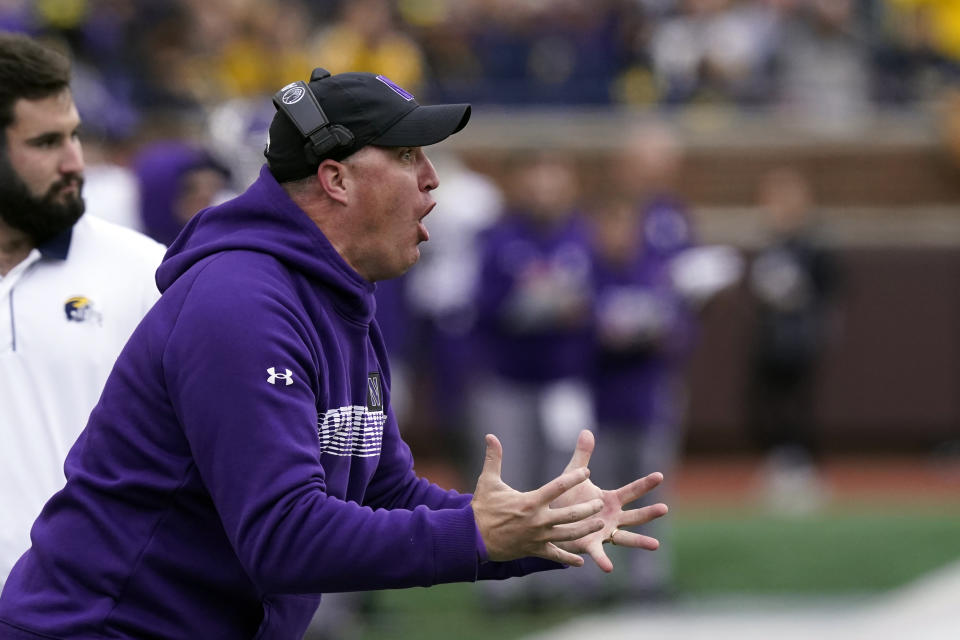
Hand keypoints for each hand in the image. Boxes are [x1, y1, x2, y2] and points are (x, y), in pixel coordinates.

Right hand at [471, 434, 605, 566]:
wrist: (472, 538)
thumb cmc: (482, 508)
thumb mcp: (488, 481)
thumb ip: (493, 458)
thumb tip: (490, 435)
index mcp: (530, 501)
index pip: (558, 486)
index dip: (574, 478)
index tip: (586, 471)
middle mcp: (538, 520)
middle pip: (570, 514)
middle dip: (587, 508)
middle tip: (600, 502)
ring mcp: (538, 537)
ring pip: (568, 535)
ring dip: (585, 530)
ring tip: (599, 524)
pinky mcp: (534, 550)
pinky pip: (555, 556)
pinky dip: (568, 559)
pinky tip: (581, 561)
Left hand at [552, 429, 668, 572]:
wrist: (548, 517)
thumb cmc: (565, 497)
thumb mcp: (572, 474)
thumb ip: (582, 455)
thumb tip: (586, 431)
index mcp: (610, 500)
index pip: (631, 490)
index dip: (645, 483)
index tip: (660, 475)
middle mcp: (611, 517)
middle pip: (635, 515)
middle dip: (649, 512)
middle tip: (664, 508)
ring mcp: (604, 533)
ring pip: (625, 537)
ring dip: (639, 541)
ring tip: (655, 545)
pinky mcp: (590, 545)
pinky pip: (599, 553)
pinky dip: (604, 560)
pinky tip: (609, 568)